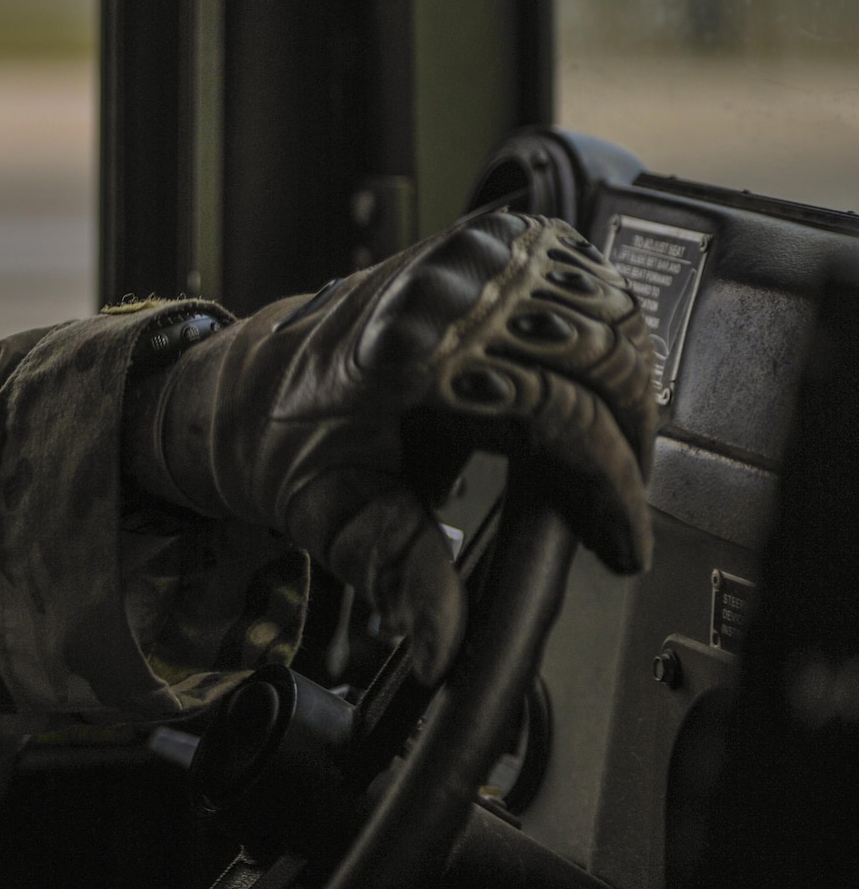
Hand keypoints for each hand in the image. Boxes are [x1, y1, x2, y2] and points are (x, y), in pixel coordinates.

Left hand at [134, 211, 655, 681]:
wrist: (257, 379)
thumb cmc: (292, 440)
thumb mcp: (332, 514)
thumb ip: (395, 572)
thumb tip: (438, 648)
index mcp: (406, 345)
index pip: (554, 411)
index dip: (606, 486)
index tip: (620, 545)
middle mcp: (450, 282)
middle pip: (602, 361)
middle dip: (626, 449)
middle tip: (617, 517)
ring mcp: (478, 250)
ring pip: (614, 319)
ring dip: (631, 399)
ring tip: (610, 469)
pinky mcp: (499, 240)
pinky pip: (596, 290)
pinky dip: (615, 350)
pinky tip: (599, 404)